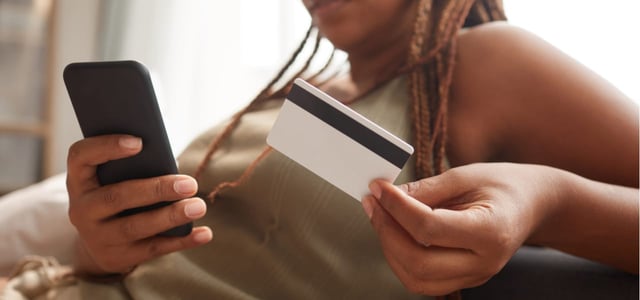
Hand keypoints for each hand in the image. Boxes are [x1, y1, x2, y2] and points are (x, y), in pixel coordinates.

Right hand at [66, 135, 212, 275]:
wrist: (100, 242)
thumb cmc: (117, 194)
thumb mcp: (115, 179)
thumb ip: (134, 166)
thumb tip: (169, 161)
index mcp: (80, 179)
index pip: (81, 156)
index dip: (106, 147)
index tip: (139, 142)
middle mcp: (82, 209)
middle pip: (117, 197)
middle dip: (156, 189)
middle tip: (190, 184)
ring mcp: (97, 236)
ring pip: (134, 227)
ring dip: (170, 216)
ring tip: (199, 206)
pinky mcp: (116, 257)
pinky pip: (152, 249)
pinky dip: (182, 241)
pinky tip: (204, 233)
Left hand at [361, 163, 560, 294]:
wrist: (533, 205)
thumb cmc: (504, 185)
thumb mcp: (466, 175)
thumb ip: (426, 189)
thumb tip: (387, 196)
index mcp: (490, 232)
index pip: (429, 228)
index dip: (396, 208)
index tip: (379, 188)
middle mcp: (483, 263)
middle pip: (418, 262)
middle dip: (386, 231)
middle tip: (374, 202)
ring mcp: (474, 276)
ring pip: (416, 278)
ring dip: (390, 248)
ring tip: (381, 216)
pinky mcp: (463, 279)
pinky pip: (422, 280)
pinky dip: (401, 258)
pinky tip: (395, 232)